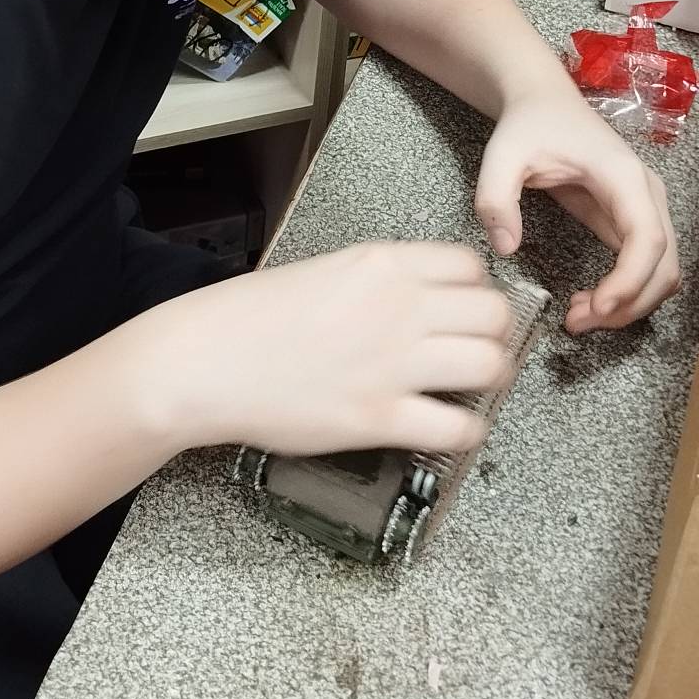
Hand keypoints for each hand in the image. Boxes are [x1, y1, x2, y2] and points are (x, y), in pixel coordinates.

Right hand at [131, 241, 521, 456]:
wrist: (204, 361)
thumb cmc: (250, 317)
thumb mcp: (323, 271)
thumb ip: (377, 280)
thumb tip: (418, 299)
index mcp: (382, 265)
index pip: (471, 267)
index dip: (476, 291)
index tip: (465, 309)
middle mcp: (398, 308)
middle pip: (494, 314)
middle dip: (494, 335)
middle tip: (476, 351)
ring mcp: (392, 364)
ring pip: (490, 366)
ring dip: (490, 381)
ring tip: (471, 390)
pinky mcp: (380, 418)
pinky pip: (458, 428)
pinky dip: (465, 433)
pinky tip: (449, 429)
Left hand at [474, 91, 678, 334]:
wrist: (544, 102)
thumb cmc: (528, 125)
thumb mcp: (502, 155)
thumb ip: (495, 198)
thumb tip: (506, 248)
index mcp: (623, 176)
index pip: (647, 238)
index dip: (630, 281)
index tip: (596, 309)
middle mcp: (647, 194)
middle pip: (664, 265)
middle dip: (629, 304)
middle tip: (578, 323)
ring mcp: (647, 207)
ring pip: (664, 272)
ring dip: (631, 304)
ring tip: (580, 316)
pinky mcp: (635, 220)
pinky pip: (648, 266)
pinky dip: (628, 292)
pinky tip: (590, 300)